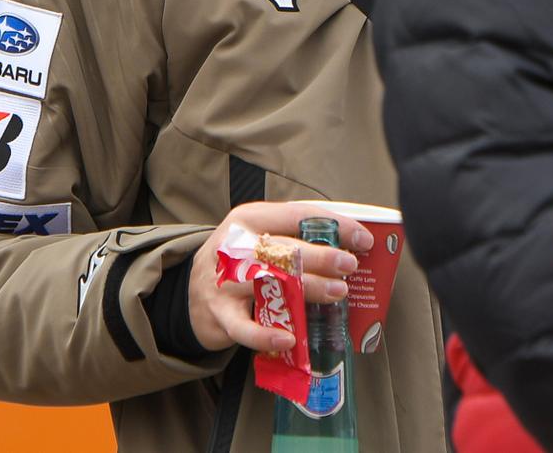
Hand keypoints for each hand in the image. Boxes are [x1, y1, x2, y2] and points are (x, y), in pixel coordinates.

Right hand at [187, 202, 372, 353]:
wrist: (189, 293)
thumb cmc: (238, 262)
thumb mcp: (258, 237)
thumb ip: (294, 238)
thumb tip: (349, 246)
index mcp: (249, 219)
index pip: (296, 215)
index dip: (333, 225)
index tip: (363, 238)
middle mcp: (233, 246)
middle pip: (283, 249)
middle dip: (322, 256)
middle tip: (350, 266)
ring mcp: (224, 281)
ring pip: (269, 282)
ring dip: (307, 289)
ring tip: (337, 293)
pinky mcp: (219, 315)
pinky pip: (244, 329)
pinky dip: (266, 335)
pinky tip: (290, 337)